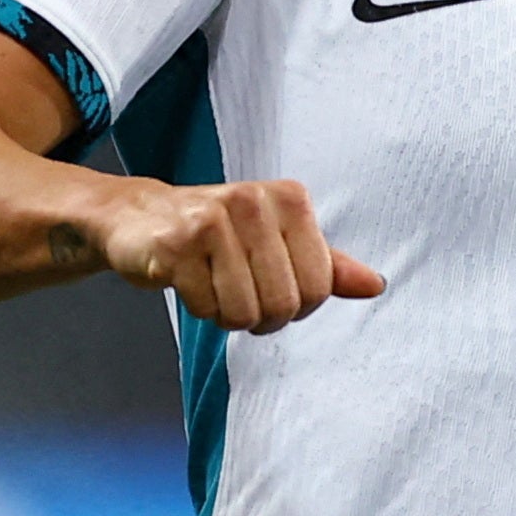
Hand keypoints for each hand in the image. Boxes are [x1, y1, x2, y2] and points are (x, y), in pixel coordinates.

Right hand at [95, 174, 382, 333]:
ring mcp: (212, 220)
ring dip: (228, 316)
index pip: (319, 286)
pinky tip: (189, 281)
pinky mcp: (176, 244)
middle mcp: (253, 200)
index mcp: (289, 198)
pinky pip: (206, 308)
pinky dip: (199, 309)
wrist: (139, 218)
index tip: (273, 290)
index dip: (297, 306)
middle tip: (240, 296)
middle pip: (284, 303)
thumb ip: (327, 265)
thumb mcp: (278, 242)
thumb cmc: (218, 234)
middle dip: (262, 317)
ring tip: (213, 287)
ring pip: (245, 311)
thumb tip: (376, 285)